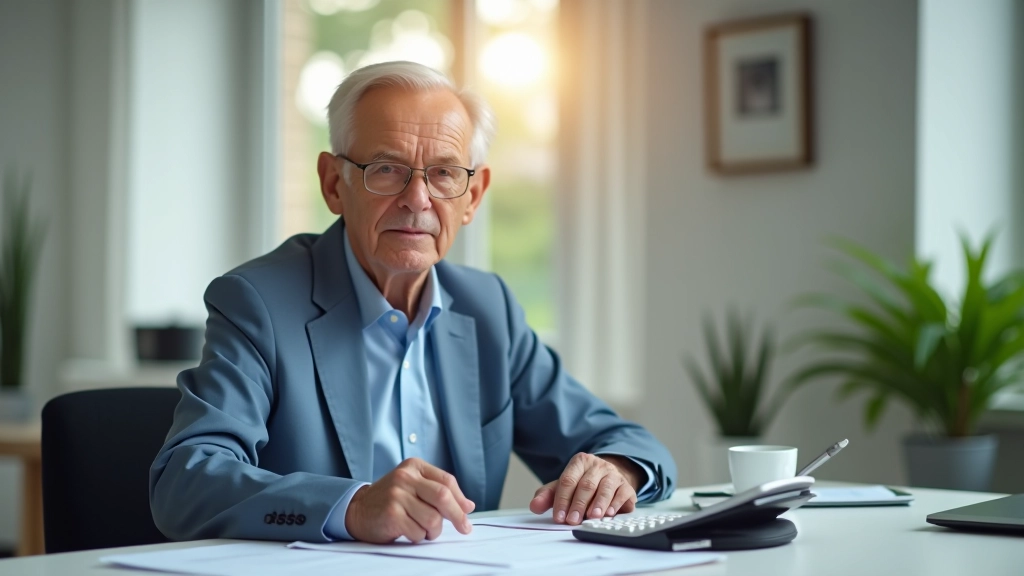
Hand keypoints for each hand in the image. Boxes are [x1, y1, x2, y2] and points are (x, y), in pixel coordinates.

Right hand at [345, 458, 475, 542]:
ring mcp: (397, 495)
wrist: (358, 509)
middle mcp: (405, 477)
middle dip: (457, 515)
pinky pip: (418, 531)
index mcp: (414, 466)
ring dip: (433, 530)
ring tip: (424, 530)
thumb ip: (439, 492)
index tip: (467, 513)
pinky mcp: (391, 513)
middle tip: (464, 528)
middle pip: (443, 497)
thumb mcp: (414, 487)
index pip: (446, 481)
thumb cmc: (391, 500)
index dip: (460, 499)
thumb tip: (468, 506)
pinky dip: (418, 536)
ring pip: (433, 518)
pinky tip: (409, 531)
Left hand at [528, 453, 640, 524]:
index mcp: (580, 462)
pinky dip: (615, 505)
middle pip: (586, 485)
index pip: (568, 480)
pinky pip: (621, 494)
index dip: (562, 499)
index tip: (559, 516)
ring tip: (592, 517)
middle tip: (573, 520)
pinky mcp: (627, 486)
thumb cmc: (583, 484)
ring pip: (605, 488)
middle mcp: (598, 465)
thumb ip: (548, 496)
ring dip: (598, 504)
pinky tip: (609, 514)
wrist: (609, 478)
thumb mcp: (564, 487)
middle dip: (578, 504)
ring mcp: (613, 474)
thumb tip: (534, 506)